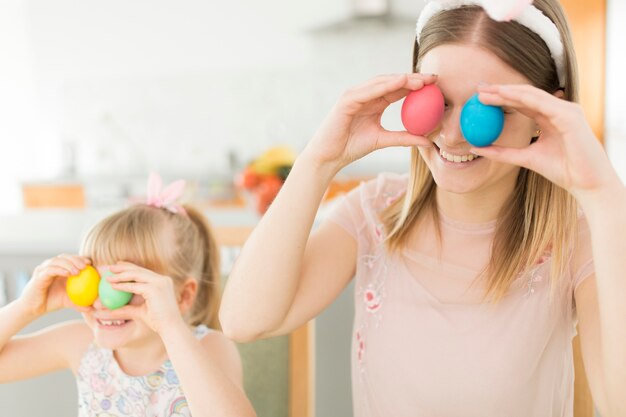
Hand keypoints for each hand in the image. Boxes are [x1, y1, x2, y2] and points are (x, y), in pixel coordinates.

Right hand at [19, 254, 91, 315]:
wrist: (34, 309)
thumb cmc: (52, 301)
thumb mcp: (69, 301)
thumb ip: (80, 302)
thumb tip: (93, 308)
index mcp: (60, 268)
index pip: (71, 259)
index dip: (81, 258)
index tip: (91, 263)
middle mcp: (52, 266)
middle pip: (65, 256)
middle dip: (76, 259)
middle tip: (86, 265)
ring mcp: (44, 269)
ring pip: (57, 260)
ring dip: (69, 264)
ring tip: (78, 271)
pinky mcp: (38, 276)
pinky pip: (50, 270)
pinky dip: (59, 269)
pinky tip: (68, 273)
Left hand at [104, 262, 183, 333]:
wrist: (171, 327)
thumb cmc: (158, 321)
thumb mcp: (140, 312)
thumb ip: (127, 308)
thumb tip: (111, 311)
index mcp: (162, 282)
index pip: (143, 271)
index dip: (130, 267)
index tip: (117, 267)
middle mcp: (162, 280)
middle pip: (139, 270)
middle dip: (123, 267)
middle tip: (110, 267)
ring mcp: (160, 283)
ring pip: (136, 274)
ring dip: (120, 274)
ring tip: (108, 276)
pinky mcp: (155, 289)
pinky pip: (135, 286)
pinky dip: (123, 285)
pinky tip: (113, 286)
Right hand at [302, 73, 436, 172]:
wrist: (329, 157)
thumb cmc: (351, 148)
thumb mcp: (382, 140)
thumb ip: (404, 137)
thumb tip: (428, 141)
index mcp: (374, 102)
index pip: (398, 89)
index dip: (416, 85)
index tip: (436, 85)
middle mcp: (365, 95)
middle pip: (392, 82)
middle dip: (413, 78)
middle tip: (434, 78)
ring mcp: (355, 95)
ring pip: (381, 83)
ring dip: (401, 79)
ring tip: (420, 79)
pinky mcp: (346, 100)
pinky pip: (368, 91)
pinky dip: (384, 85)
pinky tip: (400, 82)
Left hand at [473, 84, 619, 200]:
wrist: (586, 183)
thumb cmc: (563, 171)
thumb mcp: (525, 158)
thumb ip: (502, 152)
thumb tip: (474, 148)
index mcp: (550, 118)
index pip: (522, 103)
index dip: (501, 98)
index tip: (479, 98)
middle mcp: (558, 110)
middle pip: (525, 95)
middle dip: (500, 90)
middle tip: (478, 88)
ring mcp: (565, 110)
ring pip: (531, 95)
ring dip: (507, 92)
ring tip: (486, 92)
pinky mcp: (569, 115)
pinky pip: (542, 102)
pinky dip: (522, 97)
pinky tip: (504, 95)